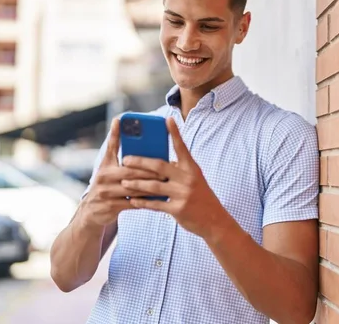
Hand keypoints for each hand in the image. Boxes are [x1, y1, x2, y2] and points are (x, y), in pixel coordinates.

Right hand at [79, 117, 162, 228]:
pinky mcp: (111, 207)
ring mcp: (106, 194)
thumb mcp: (107, 165)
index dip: (120, 135)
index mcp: (105, 166)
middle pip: (130, 172)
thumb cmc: (105, 183)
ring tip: (166, 182)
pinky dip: (146, 201)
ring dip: (151, 186)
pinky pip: (133, 203)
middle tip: (165, 167)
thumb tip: (118, 120)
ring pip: (133, 188)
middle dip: (149, 170)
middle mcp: (103, 178)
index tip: (132, 127)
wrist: (92, 211)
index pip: (114, 148)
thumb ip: (114, 145)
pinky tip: (159, 198)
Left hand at [121, 117, 230, 239]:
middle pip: (159, 166)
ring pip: (154, 186)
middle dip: (140, 162)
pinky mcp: (178, 209)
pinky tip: (133, 201)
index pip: (181, 147)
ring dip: (136, 184)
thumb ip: (178, 170)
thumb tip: (157, 163)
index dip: (175, 133)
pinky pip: (156, 204)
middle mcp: (188, 178)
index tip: (167, 119)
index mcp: (192, 168)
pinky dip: (143, 202)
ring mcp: (183, 194)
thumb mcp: (194, 179)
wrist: (214, 220)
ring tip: (124, 182)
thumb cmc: (201, 196)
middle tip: (125, 160)